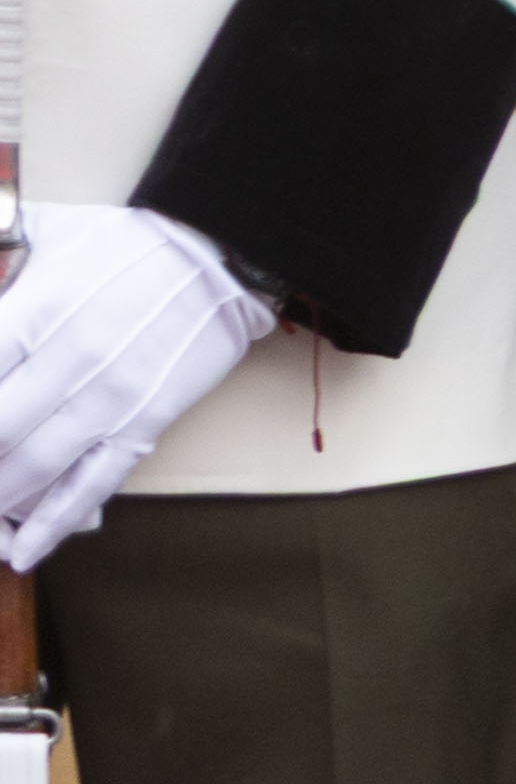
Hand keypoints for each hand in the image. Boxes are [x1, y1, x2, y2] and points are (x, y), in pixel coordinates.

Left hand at [0, 207, 270, 565]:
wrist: (225, 250)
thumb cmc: (133, 242)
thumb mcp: (55, 231)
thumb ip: (2, 245)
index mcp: (34, 313)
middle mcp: (65, 362)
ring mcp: (108, 397)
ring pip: (30, 469)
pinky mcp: (144, 420)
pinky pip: (93, 483)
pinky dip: (54, 524)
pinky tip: (22, 551)